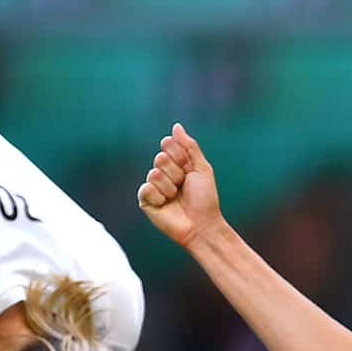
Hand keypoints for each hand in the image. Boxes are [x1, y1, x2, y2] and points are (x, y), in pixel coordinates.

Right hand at [137, 122, 226, 247]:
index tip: (189, 169)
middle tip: (184, 186)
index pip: (168, 144)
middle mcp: (163, 172)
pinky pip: (146, 188)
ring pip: (154, 173)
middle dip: (177, 172)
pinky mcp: (145, 200)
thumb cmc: (205, 199)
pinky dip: (160, 197)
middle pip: (160, 158)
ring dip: (170, 187)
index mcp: (176, 163)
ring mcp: (153, 186)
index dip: (180, 156)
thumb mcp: (202, 168)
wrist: (202, 224)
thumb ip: (189, 146)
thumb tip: (176, 126)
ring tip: (176, 198)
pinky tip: (166, 205)